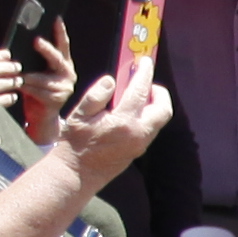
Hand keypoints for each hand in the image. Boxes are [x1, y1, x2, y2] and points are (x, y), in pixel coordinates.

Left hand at [17, 24, 74, 134]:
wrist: (41, 117)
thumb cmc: (35, 92)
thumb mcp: (37, 72)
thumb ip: (36, 60)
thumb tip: (27, 41)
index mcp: (65, 65)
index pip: (63, 45)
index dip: (60, 32)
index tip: (56, 18)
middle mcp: (68, 74)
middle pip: (57, 58)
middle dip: (46, 49)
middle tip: (36, 40)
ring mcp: (64, 87)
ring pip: (42, 77)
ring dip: (27, 75)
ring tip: (18, 74)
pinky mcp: (56, 99)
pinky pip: (37, 90)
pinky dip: (26, 87)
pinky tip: (19, 86)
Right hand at [54, 55, 171, 185]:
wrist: (76, 176)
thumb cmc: (74, 145)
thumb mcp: (79, 114)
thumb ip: (97, 95)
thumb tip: (111, 81)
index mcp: (124, 122)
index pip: (141, 91)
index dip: (144, 73)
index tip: (145, 61)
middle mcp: (138, 134)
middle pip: (163, 108)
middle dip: (158, 91)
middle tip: (144, 82)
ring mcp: (140, 145)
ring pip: (159, 120)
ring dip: (152, 104)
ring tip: (134, 95)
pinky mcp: (137, 152)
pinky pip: (150, 129)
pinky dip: (146, 116)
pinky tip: (129, 112)